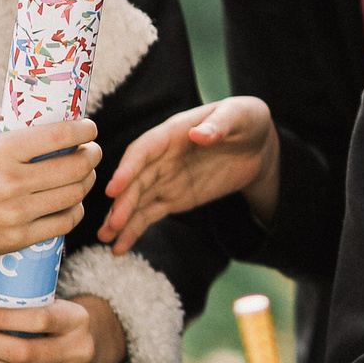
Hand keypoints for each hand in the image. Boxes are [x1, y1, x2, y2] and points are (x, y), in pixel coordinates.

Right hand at [0, 111, 101, 316]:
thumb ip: (11, 118)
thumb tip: (49, 107)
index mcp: (2, 151)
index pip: (59, 136)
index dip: (84, 130)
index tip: (90, 129)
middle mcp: (10, 182)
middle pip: (75, 167)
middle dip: (92, 156)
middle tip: (91, 152)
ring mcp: (15, 213)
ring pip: (74, 195)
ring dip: (87, 182)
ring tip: (84, 174)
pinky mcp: (17, 239)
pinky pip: (64, 223)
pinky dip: (75, 210)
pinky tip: (72, 201)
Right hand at [99, 97, 278, 252]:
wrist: (257, 144)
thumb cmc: (245, 120)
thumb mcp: (238, 116)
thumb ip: (218, 125)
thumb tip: (198, 134)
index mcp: (171, 133)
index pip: (143, 151)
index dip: (127, 169)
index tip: (113, 189)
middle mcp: (161, 157)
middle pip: (136, 180)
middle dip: (123, 202)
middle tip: (113, 224)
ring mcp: (165, 179)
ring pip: (137, 200)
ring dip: (120, 218)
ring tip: (106, 238)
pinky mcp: (173, 198)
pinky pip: (150, 214)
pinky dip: (135, 229)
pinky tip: (120, 246)